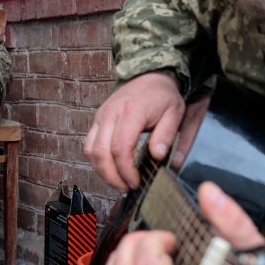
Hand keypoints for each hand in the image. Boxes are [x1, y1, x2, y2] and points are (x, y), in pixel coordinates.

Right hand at [85, 72, 184, 191]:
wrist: (150, 75)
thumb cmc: (163, 96)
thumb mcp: (175, 113)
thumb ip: (166, 135)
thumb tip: (158, 156)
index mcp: (131, 112)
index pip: (120, 147)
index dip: (126, 170)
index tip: (136, 182)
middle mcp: (111, 113)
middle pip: (100, 152)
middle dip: (112, 176)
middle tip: (126, 189)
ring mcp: (101, 116)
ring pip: (90, 150)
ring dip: (102, 171)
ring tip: (119, 183)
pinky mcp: (97, 119)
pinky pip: (89, 144)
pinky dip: (97, 161)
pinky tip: (111, 170)